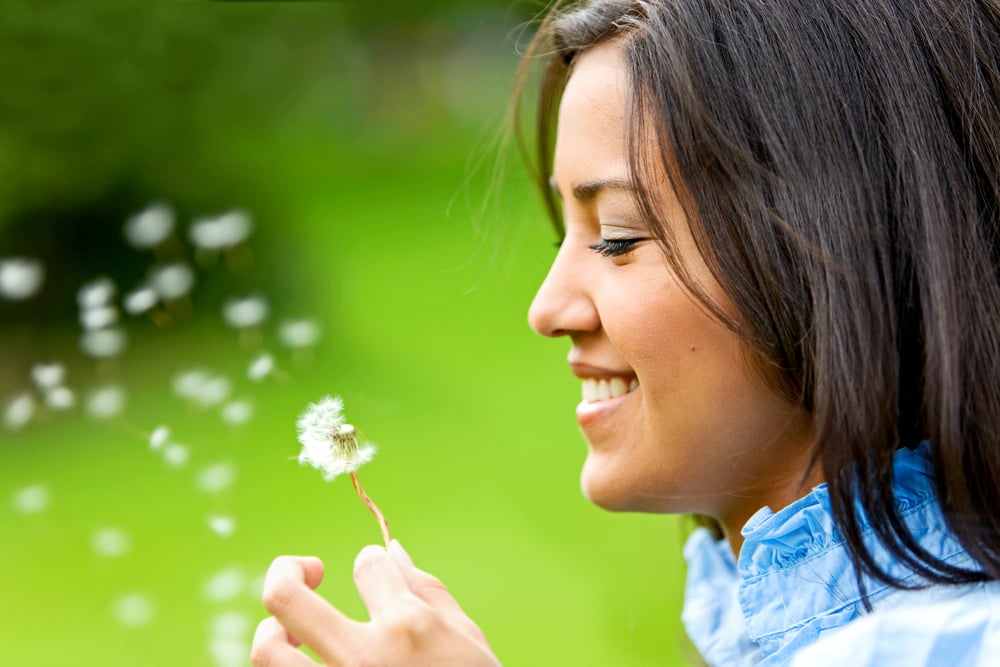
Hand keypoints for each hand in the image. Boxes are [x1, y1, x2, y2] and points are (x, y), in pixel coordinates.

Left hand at [250, 540, 501, 666]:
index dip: (370, 562)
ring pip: (267, 651)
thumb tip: (392, 550)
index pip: (366, 566)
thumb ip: (427, 590)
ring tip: (296, 631)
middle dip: (287, 570)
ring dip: (275, 631)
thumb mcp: (469, 640)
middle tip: (307, 572)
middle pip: (285, 598)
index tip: (376, 574)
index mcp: (409, 627)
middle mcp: (363, 657)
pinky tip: (310, 664)